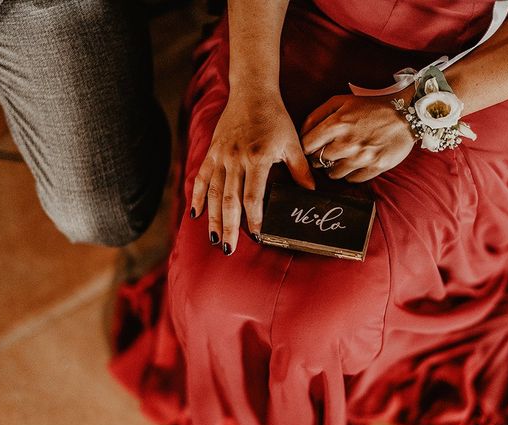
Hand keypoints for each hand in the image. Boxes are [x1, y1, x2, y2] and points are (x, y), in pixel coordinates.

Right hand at [190, 90, 314, 254]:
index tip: (257, 236)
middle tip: (230, 249)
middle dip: (230, 226)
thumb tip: (311, 193)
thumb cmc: (275, 118)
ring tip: (215, 239)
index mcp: (258, 158)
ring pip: (214, 193)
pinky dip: (198, 196)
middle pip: (230, 200)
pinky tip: (196, 214)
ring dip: (213, 218)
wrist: (252, 92)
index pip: (253, 196)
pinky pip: (202, 177)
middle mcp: (236, 158)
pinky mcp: (212, 151)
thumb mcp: (292, 142)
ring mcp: (221, 155)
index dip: (255, 218)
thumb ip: (300, 170)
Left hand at [301, 91, 415, 182]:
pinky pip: (352, 180)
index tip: (312, 148)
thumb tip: (301, 134)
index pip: (306, 146)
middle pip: (318, 162)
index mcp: (337, 124)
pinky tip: (355, 164)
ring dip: (334, 169)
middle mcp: (347, 142)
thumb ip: (316, 116)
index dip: (307, 148)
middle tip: (328, 154)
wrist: (405, 115)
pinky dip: (351, 174)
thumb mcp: (340, 101)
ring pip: (334, 174)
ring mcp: (361, 157)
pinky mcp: (375, 167)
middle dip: (320, 159)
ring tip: (342, 160)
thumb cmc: (370, 107)